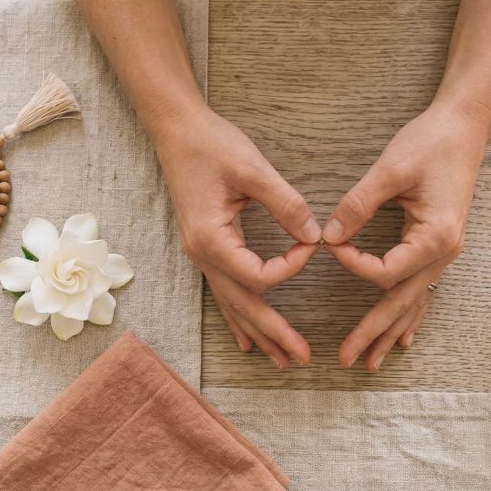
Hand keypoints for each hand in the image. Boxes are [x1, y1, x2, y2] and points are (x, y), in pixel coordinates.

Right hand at [153, 103, 320, 368]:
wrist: (177, 130)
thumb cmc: (211, 145)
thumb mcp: (252, 170)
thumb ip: (286, 204)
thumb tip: (313, 235)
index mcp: (212, 239)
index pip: (259, 275)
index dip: (291, 267)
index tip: (313, 244)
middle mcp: (202, 256)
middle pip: (243, 305)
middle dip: (274, 332)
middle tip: (301, 358)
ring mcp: (201, 256)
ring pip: (232, 305)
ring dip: (258, 331)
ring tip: (278, 359)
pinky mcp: (206, 249)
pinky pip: (223, 292)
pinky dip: (238, 317)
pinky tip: (246, 338)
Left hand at [322, 100, 490, 370]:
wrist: (463, 128)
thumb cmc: (430, 143)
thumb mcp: (391, 170)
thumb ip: (358, 205)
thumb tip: (330, 236)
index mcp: (435, 237)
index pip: (386, 270)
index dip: (354, 264)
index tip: (331, 246)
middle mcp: (444, 253)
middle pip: (402, 302)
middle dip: (373, 331)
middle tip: (347, 359)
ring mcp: (443, 254)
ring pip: (413, 303)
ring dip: (390, 331)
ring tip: (371, 360)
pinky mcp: (437, 247)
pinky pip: (421, 290)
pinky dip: (408, 314)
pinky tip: (402, 337)